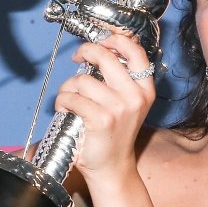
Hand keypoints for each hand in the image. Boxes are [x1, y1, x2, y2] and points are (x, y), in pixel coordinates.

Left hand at [54, 32, 154, 178]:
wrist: (111, 166)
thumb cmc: (114, 133)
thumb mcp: (127, 103)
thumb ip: (119, 79)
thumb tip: (100, 49)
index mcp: (145, 89)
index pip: (135, 52)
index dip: (115, 40)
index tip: (101, 41)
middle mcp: (135, 96)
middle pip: (105, 57)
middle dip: (85, 52)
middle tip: (77, 58)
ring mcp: (118, 108)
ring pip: (82, 80)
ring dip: (68, 88)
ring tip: (70, 99)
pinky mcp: (100, 119)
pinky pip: (72, 98)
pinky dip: (62, 103)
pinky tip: (66, 111)